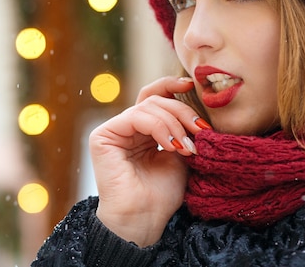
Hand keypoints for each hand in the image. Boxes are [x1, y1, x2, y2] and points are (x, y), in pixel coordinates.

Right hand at [90, 76, 204, 246]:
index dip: (170, 86)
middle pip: (155, 100)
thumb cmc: (162, 194)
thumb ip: (183, 129)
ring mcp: (114, 130)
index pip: (155, 96)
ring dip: (173, 123)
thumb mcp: (180, 154)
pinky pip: (135, 116)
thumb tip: (197, 106)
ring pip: (148, 106)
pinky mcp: (103, 135)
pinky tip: (171, 145)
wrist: (144, 219)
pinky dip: (158, 127)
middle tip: (201, 130)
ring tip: (187, 147)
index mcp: (144, 129)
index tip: (190, 86)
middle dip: (182, 111)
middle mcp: (127, 127)